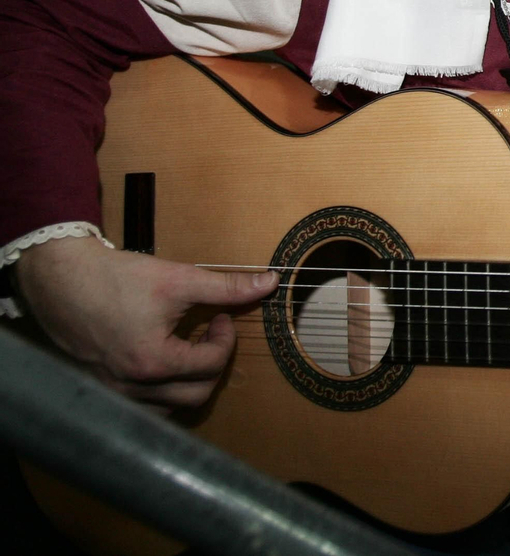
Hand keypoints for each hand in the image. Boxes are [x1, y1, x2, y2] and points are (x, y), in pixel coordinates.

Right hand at [14, 235, 277, 412]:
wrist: (62, 278)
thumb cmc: (117, 278)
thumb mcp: (178, 279)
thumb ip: (228, 287)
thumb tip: (271, 282)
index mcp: (153, 363)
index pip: (211, 366)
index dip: (226, 339)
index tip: (222, 317)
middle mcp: (132, 387)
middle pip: (197, 395)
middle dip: (213, 364)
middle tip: (211, 333)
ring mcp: (114, 392)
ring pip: (170, 407)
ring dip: (189, 382)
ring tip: (188, 347)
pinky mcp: (102, 389)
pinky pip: (145, 405)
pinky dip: (164, 390)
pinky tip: (165, 361)